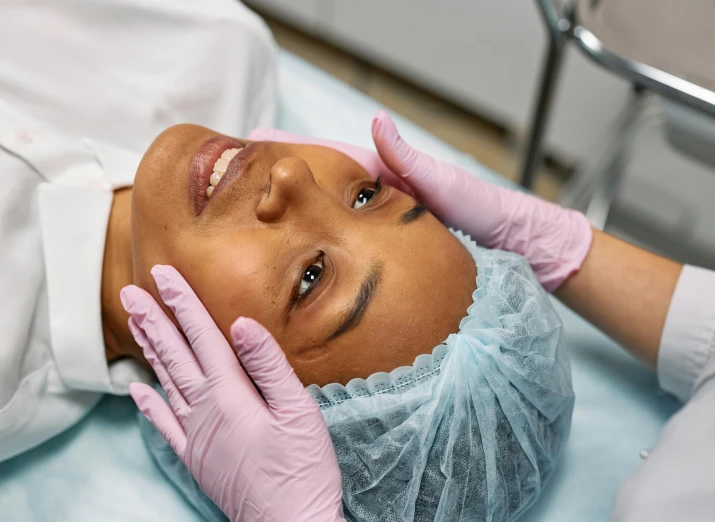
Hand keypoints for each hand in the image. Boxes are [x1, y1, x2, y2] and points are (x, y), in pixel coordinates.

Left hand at [121, 265, 343, 521]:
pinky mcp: (196, 459)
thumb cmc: (301, 468)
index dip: (183, 303)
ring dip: (149, 351)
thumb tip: (241, 324)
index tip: (163, 274)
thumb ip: (268, 365)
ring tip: (135, 324)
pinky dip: (148, 406)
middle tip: (131, 292)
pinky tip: (137, 390)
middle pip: (175, 356)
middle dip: (154, 320)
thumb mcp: (298, 410)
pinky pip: (164, 427)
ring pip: (166, 383)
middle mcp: (204, 411)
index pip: (201, 337)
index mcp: (230, 395)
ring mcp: (196, 436)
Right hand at [250, 112, 591, 290]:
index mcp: (389, 177)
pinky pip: (345, 246)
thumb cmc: (488, 214)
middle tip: (236, 186)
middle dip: (280, 182)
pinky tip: (297, 254)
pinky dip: (319, 244)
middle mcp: (379, 201)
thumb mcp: (446, 185)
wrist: (518, 249)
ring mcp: (381, 228)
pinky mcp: (387, 253)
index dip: (291, 152)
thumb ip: (410, 161)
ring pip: (329, 218)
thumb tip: (375, 122)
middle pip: (320, 188)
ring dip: (294, 215)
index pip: (330, 159)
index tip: (250, 144)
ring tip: (252, 217)